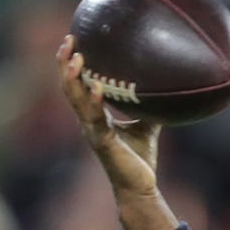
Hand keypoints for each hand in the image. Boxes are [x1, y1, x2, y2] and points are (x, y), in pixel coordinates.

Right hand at [56, 35, 160, 201]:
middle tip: (69, 40)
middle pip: (69, 89)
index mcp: (94, 119)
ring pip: (76, 101)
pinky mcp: (103, 143)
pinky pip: (96, 119)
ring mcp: (93, 133)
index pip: (76, 87)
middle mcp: (88, 124)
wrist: (140, 188)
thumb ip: (147, 109)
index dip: (71, 66)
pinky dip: (95, 101)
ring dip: (74, 78)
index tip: (73, 42)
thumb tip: (163, 89)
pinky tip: (96, 86)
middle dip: (65, 65)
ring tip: (77, 56)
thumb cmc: (139, 161)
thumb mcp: (146, 127)